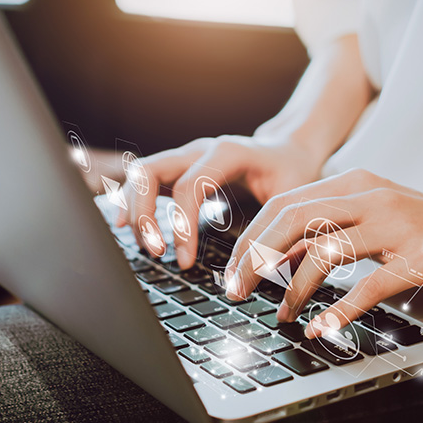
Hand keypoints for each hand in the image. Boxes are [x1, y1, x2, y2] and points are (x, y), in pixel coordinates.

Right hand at [118, 135, 325, 268]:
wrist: (288, 150)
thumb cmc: (291, 173)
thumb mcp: (292, 198)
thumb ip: (275, 229)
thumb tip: (259, 272)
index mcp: (227, 153)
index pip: (189, 186)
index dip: (182, 225)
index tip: (185, 261)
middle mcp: (199, 150)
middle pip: (149, 171)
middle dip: (143, 213)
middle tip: (155, 251)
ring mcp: (185, 157)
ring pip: (140, 174)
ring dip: (134, 210)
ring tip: (147, 246)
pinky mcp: (179, 170)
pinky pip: (145, 182)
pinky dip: (133, 203)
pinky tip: (129, 228)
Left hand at [226, 169, 422, 337]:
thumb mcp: (372, 218)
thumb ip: (327, 230)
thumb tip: (275, 253)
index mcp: (355, 183)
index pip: (285, 203)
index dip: (251, 238)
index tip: (232, 271)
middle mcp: (372, 197)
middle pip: (294, 218)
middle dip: (257, 257)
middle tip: (237, 291)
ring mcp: (398, 226)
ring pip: (325, 251)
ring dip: (294, 289)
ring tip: (283, 316)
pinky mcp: (422, 258)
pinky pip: (367, 286)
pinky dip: (337, 310)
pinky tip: (321, 328)